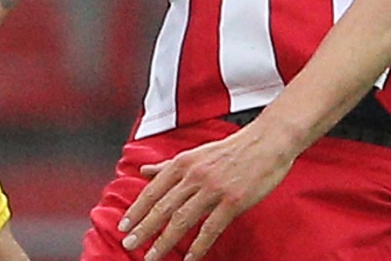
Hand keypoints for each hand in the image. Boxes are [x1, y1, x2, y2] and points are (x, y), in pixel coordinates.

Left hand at [118, 125, 295, 260]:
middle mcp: (194, 175)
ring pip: (182, 220)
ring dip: (164, 242)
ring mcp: (213, 189)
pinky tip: (188, 259)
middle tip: (128, 244)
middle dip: (143, 229)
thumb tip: (143, 171)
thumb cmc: (231, 149)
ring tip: (151, 257)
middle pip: (162, 207)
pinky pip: (210, 228)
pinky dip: (197, 246)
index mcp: (183, 163)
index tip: (123, 225)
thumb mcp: (195, 153)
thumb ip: (168, 165)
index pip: (153, 190)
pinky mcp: (233, 201)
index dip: (137, 210)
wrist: (267, 142)